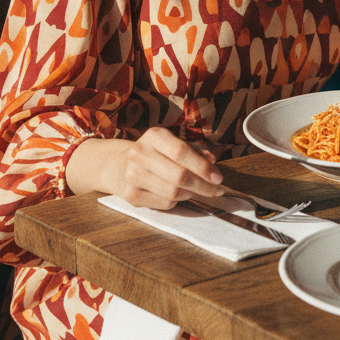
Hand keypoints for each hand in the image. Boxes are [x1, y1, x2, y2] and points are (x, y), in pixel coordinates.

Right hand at [66, 126, 224, 209]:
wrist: (120, 165)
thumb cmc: (157, 153)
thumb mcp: (174, 144)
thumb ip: (195, 151)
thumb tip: (212, 161)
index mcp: (154, 136)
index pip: (182, 152)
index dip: (203, 167)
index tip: (219, 178)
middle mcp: (140, 153)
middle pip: (179, 176)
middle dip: (204, 186)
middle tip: (217, 190)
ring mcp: (133, 175)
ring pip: (173, 193)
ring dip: (192, 194)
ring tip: (197, 190)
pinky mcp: (131, 195)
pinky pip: (164, 204)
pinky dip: (177, 201)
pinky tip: (177, 194)